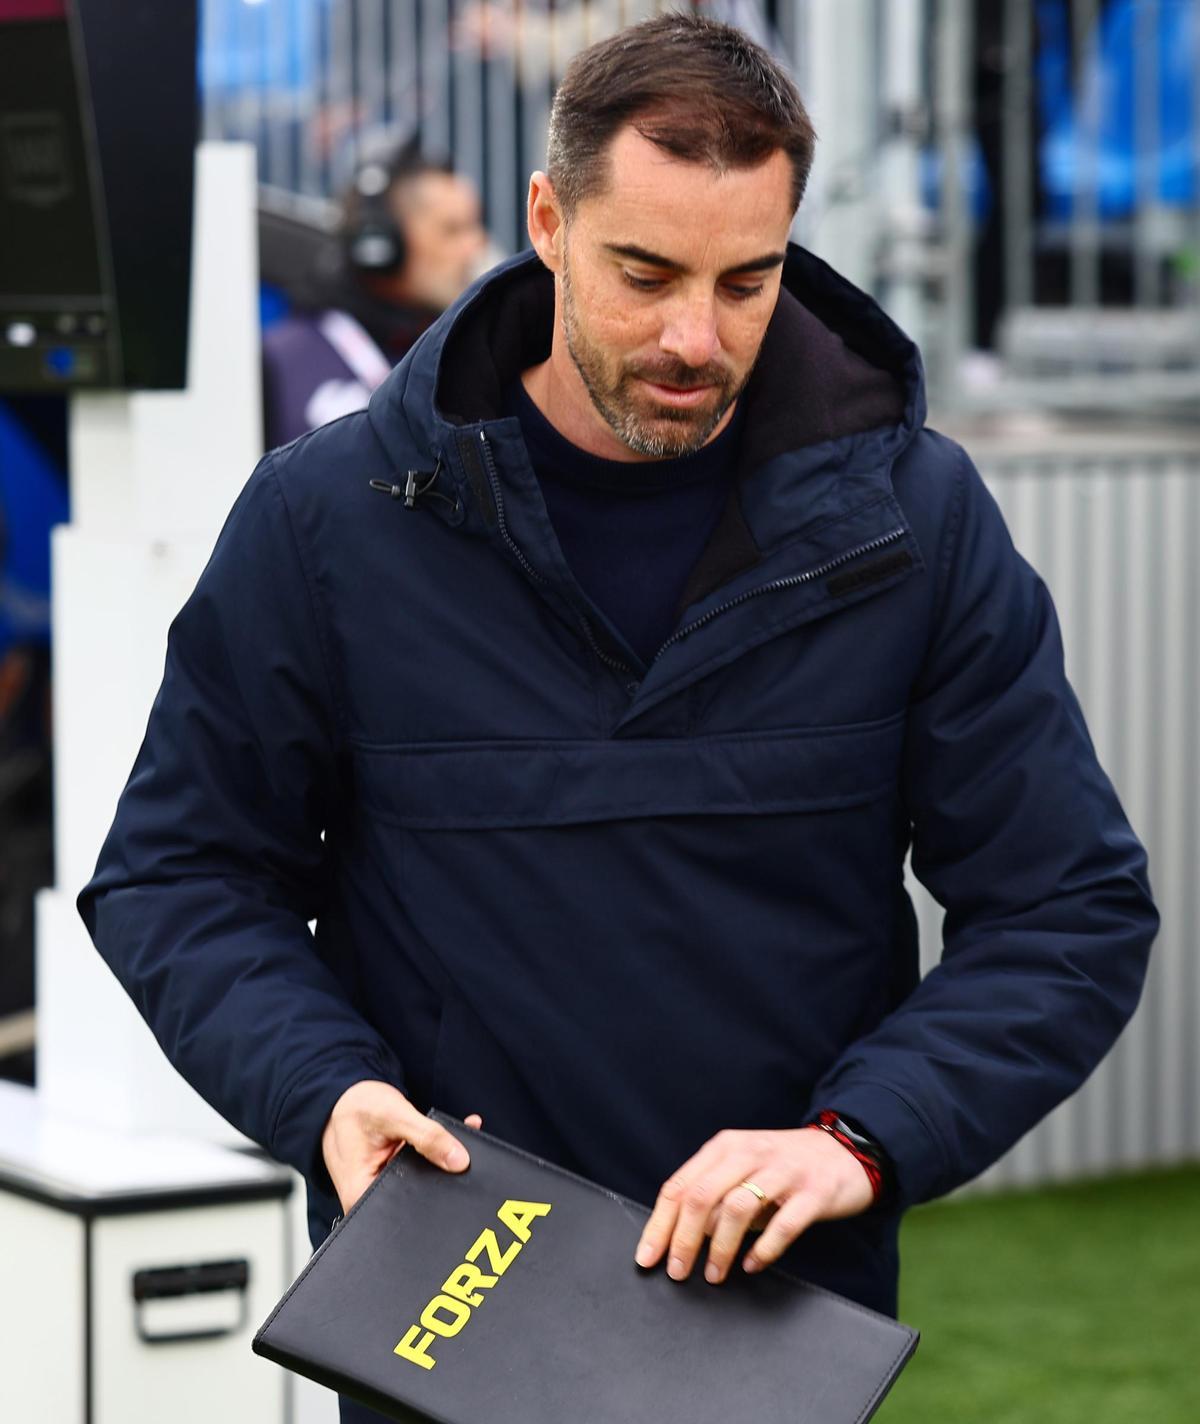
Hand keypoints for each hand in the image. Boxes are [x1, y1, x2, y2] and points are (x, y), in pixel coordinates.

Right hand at [321, 1080, 482, 1214]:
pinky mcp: (392, 1177)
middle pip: (416, 1199)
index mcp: (361, 1196)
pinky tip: (447, 1142)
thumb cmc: (355, 1106)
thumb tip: (459, 1161)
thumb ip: (427, 1136)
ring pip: (420, 1184)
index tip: (459, 1173)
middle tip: (456, 1155)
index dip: (436, 1193)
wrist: (344, 1098)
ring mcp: (382, 1188)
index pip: (406, 1210)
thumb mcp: (393, 1115)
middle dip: (441, 1177)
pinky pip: (419, 1172)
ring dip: (439, 1164)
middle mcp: (370, 1198)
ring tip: (450, 1145)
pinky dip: (433, 1156)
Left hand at [634, 1127, 874, 1284]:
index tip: (647, 1258)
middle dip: (683, 1238)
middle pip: (702, 1195)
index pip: (680, 1185)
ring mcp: (783, 1171)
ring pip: (737, 1207)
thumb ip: (715, 1193)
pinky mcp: (813, 1192)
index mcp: (725, 1147)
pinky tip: (753, 1265)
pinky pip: (783, 1224)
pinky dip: (764, 1249)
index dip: (660, 1224)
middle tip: (677, 1272)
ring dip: (720, 1246)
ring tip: (714, 1275)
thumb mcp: (744, 1169)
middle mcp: (750, 1153)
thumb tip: (680, 1234)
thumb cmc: (785, 1166)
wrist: (846, 1150)